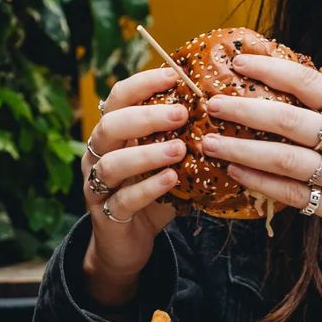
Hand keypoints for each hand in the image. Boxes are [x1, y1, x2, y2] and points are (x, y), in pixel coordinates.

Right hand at [80, 66, 188, 305]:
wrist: (124, 246)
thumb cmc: (149, 194)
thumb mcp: (163, 162)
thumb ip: (179, 138)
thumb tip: (223, 109)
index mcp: (112, 135)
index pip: (117, 98)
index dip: (141, 83)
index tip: (172, 76)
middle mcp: (97, 156)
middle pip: (109, 125)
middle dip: (145, 116)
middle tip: (182, 113)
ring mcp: (97, 187)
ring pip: (111, 164)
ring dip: (147, 154)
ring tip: (179, 150)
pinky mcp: (105, 216)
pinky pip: (123, 200)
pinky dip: (148, 188)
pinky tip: (172, 180)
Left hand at [198, 54, 321, 258]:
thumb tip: (276, 82)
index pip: (312, 84)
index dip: (273, 70)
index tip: (239, 62)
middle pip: (290, 121)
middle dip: (244, 111)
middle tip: (211, 104)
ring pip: (285, 160)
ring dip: (241, 149)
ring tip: (209, 142)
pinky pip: (292, 194)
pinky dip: (259, 182)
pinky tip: (235, 172)